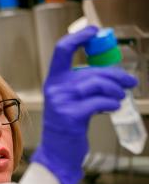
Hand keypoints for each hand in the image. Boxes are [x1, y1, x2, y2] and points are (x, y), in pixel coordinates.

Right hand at [31, 26, 137, 183]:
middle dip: (115, 74)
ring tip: (121, 96)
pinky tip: (114, 107)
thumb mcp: (71, 100)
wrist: (56, 152)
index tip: (95, 32)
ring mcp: (61, 102)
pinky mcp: (71, 116)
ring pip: (96, 84)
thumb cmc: (66, 125)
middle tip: (129, 80)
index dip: (79, 37)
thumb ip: (84, 85)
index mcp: (53, 81)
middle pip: (90, 70)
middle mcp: (55, 89)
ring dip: (115, 89)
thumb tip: (111, 74)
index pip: (62, 50)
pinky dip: (111, 103)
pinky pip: (98, 102)